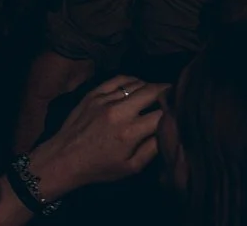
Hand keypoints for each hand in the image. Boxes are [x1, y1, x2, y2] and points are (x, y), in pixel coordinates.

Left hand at [29, 76, 167, 195]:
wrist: (64, 157)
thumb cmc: (100, 167)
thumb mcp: (131, 167)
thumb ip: (152, 149)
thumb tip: (169, 132)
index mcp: (130, 132)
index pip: (162, 114)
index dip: (176, 111)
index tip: (183, 110)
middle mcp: (118, 111)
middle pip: (151, 92)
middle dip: (167, 91)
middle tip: (177, 93)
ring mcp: (104, 99)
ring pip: (135, 84)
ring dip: (150, 85)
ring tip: (160, 90)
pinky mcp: (92, 93)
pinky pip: (117, 80)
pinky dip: (131, 80)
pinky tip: (138, 84)